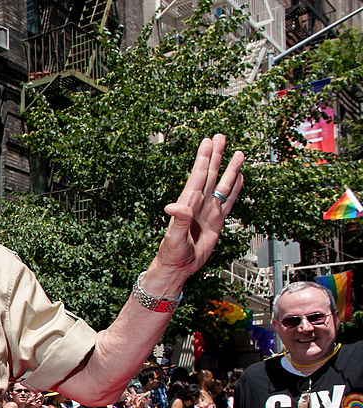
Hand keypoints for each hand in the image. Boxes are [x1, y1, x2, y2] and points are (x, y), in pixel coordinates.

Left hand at [152, 135, 244, 280]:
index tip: (207, 142)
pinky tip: (239, 178)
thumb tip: (174, 206)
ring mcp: (209, 211)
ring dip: (229, 169)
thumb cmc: (172, 253)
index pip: (198, 176)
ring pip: (222, 185)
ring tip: (237, 153)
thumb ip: (179, 220)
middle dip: (215, 156)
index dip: (203, 158)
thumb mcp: (174, 237)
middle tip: (220, 137)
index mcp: (188, 204)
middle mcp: (199, 204)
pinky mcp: (217, 221)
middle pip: (210, 174)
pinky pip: (229, 202)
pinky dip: (235, 189)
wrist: (180, 267)